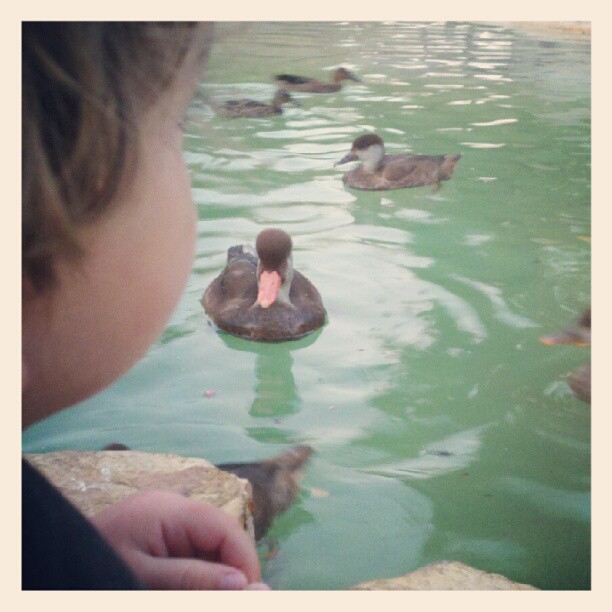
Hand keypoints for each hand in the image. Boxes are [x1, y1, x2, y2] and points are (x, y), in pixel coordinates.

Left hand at [91, 490, 268, 589]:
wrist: (48, 562)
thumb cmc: (93, 570)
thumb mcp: (145, 582)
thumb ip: (198, 583)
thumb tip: (254, 589)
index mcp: (168, 509)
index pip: (225, 528)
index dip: (245, 562)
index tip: (252, 600)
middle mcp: (171, 507)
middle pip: (219, 536)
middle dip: (230, 572)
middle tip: (226, 601)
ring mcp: (164, 519)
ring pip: (208, 546)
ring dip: (213, 576)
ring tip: (203, 593)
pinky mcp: (157, 533)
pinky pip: (190, 551)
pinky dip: (195, 575)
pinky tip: (186, 589)